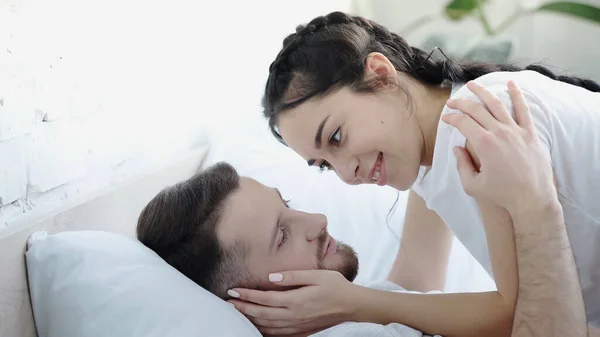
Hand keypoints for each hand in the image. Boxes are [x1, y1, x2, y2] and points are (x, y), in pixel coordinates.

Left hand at [228, 270, 356, 335]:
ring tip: (236, 313)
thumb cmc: (335, 286)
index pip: (265, 298)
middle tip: (226, 303)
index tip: (233, 291)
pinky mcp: (301, 332)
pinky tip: (256, 326)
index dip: (247, 295)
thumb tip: (270, 277)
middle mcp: (294, 316)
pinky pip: (277, 334)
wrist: (352, 306)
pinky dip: (263, 330)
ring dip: (250, 320)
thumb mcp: (316, 275)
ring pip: (267, 327)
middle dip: (242, 309)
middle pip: (261, 314)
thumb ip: (292, 276)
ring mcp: (297, 326)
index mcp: (296, 300)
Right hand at [442, 81, 556, 215]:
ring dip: (483, 92)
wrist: (532, 198)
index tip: (445, 118)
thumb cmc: (502, 194)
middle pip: (477, 110)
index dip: (451, 118)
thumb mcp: (472, 186)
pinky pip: (523, 109)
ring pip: (497, 104)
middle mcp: (499, 132)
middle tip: (452, 101)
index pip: (463, 123)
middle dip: (461, 103)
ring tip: (472, 85)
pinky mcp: (530, 133)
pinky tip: (510, 84)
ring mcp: (516, 130)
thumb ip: (461, 165)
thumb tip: (457, 148)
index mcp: (484, 144)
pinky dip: (517, 95)